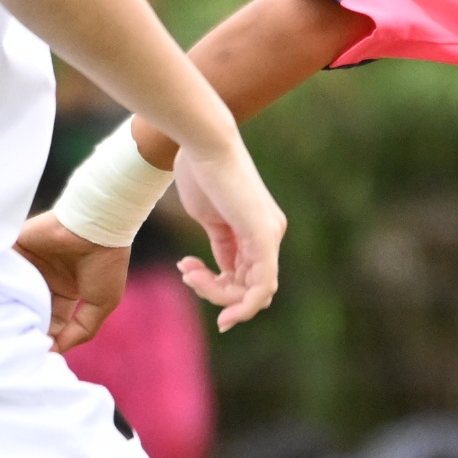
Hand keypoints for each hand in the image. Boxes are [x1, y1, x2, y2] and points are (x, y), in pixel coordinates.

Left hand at [15, 209, 139, 353]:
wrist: (95, 225)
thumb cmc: (104, 264)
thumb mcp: (102, 304)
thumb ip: (82, 330)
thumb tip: (57, 351)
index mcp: (68, 291)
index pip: (54, 322)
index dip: (50, 338)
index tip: (41, 352)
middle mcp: (48, 279)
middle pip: (32, 310)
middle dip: (28, 326)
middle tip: (19, 342)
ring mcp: (31, 264)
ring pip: (14, 292)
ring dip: (10, 308)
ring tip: (3, 326)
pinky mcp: (16, 249)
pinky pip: (2, 269)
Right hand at [170, 140, 285, 330]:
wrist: (202, 144)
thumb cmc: (198, 172)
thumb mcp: (210, 218)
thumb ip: (221, 245)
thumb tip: (221, 272)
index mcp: (257, 230)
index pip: (245, 277)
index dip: (217, 288)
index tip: (186, 272)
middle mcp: (270, 234)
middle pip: (249, 288)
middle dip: (214, 292)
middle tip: (187, 273)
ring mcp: (270, 236)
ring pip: (253, 292)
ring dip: (216, 294)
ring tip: (189, 272)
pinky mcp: (265, 236)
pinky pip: (262, 286)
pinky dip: (244, 305)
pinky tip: (224, 313)